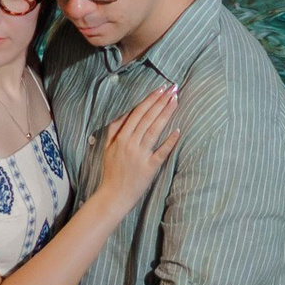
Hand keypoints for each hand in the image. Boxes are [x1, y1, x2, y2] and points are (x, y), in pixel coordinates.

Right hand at [88, 82, 181, 215]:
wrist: (113, 196)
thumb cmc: (110, 171)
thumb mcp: (107, 147)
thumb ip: (114, 128)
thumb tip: (126, 113)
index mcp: (121, 137)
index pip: (138, 113)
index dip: (150, 99)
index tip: (160, 89)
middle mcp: (131, 143)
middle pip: (148, 118)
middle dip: (161, 101)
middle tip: (173, 88)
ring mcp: (141, 156)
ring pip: (155, 130)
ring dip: (166, 114)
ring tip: (175, 101)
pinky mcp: (150, 168)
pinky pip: (161, 152)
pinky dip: (169, 141)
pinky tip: (178, 130)